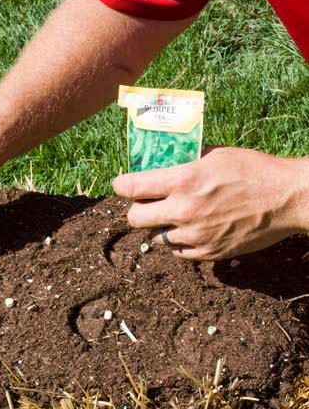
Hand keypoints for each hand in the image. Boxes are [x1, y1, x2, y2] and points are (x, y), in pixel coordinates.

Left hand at [113, 146, 307, 260]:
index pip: (131, 187)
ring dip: (162, 226)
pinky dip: (180, 243)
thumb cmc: (254, 170)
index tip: (122, 185)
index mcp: (182, 181)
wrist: (286, 199)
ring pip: (157, 237)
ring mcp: (195, 236)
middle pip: (135, 218)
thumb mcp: (216, 155)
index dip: (121, 185)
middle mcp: (183, 211)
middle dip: (138, 209)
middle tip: (148, 203)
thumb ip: (186, 160)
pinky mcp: (208, 253)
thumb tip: (166, 161)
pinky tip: (193, 230)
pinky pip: (178, 252)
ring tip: (179, 215)